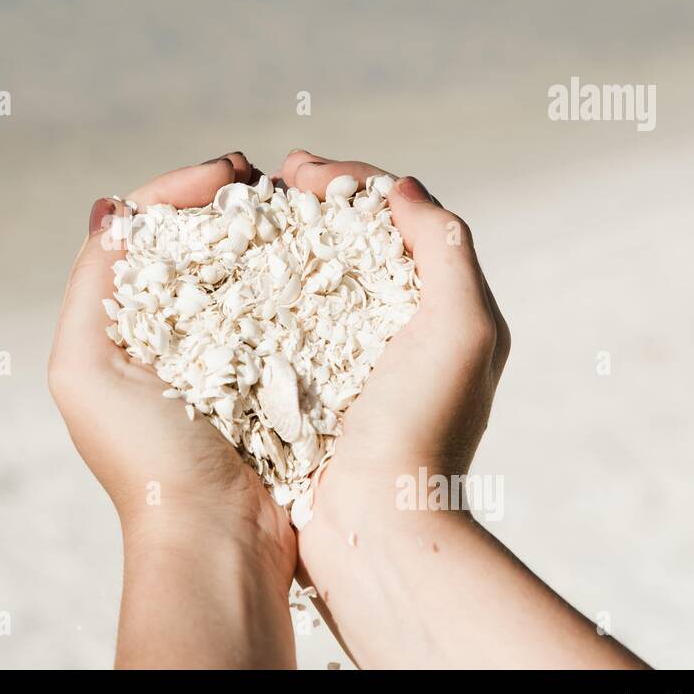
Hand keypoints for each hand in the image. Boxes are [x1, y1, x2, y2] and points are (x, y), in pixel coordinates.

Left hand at [48, 153, 296, 667]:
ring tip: (290, 203)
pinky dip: (290, 273)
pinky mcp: (268, 374)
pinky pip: (277, 308)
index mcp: (120, 326)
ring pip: (238, 268)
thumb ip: (91, 284)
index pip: (145, 231)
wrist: (217, 539)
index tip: (230, 172)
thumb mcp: (84, 369)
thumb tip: (114, 207)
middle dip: (225, 201)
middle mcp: (167, 334)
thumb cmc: (147, 458)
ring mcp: (221, 354)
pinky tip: (312, 253)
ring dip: (261, 230)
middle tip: (263, 179)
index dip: (181, 190)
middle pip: (193, 242)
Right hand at [274, 150, 644, 668]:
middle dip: (310, 199)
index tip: (300, 170)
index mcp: (440, 303)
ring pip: (316, 270)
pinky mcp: (310, 383)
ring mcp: (350, 354)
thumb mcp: (462, 329)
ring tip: (243, 214)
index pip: (396, 214)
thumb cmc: (424, 427)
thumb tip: (401, 187)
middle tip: (268, 180)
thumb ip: (445, 247)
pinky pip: (285, 317)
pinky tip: (231, 275)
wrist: (379, 523)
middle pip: (353, 235)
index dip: (351, 180)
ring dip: (282, 234)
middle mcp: (398, 323)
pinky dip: (261, 285)